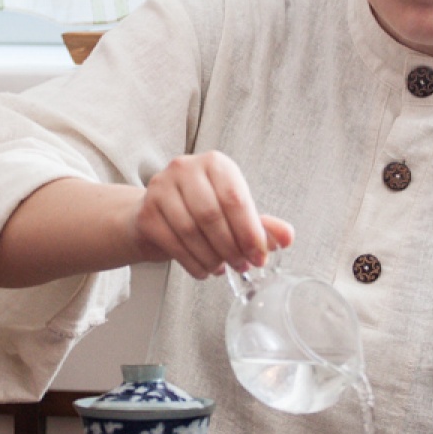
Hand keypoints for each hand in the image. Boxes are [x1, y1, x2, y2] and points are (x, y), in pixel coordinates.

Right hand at [133, 151, 293, 278]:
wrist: (158, 215)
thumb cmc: (201, 210)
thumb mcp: (236, 213)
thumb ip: (261, 224)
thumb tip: (286, 237)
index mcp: (214, 164)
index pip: (234, 198)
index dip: (249, 231)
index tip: (259, 255)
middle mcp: (185, 168)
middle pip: (211, 215)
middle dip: (231, 247)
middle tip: (242, 266)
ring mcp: (161, 188)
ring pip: (190, 231)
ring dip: (212, 257)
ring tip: (223, 268)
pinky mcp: (146, 212)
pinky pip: (172, 244)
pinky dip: (193, 263)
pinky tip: (204, 270)